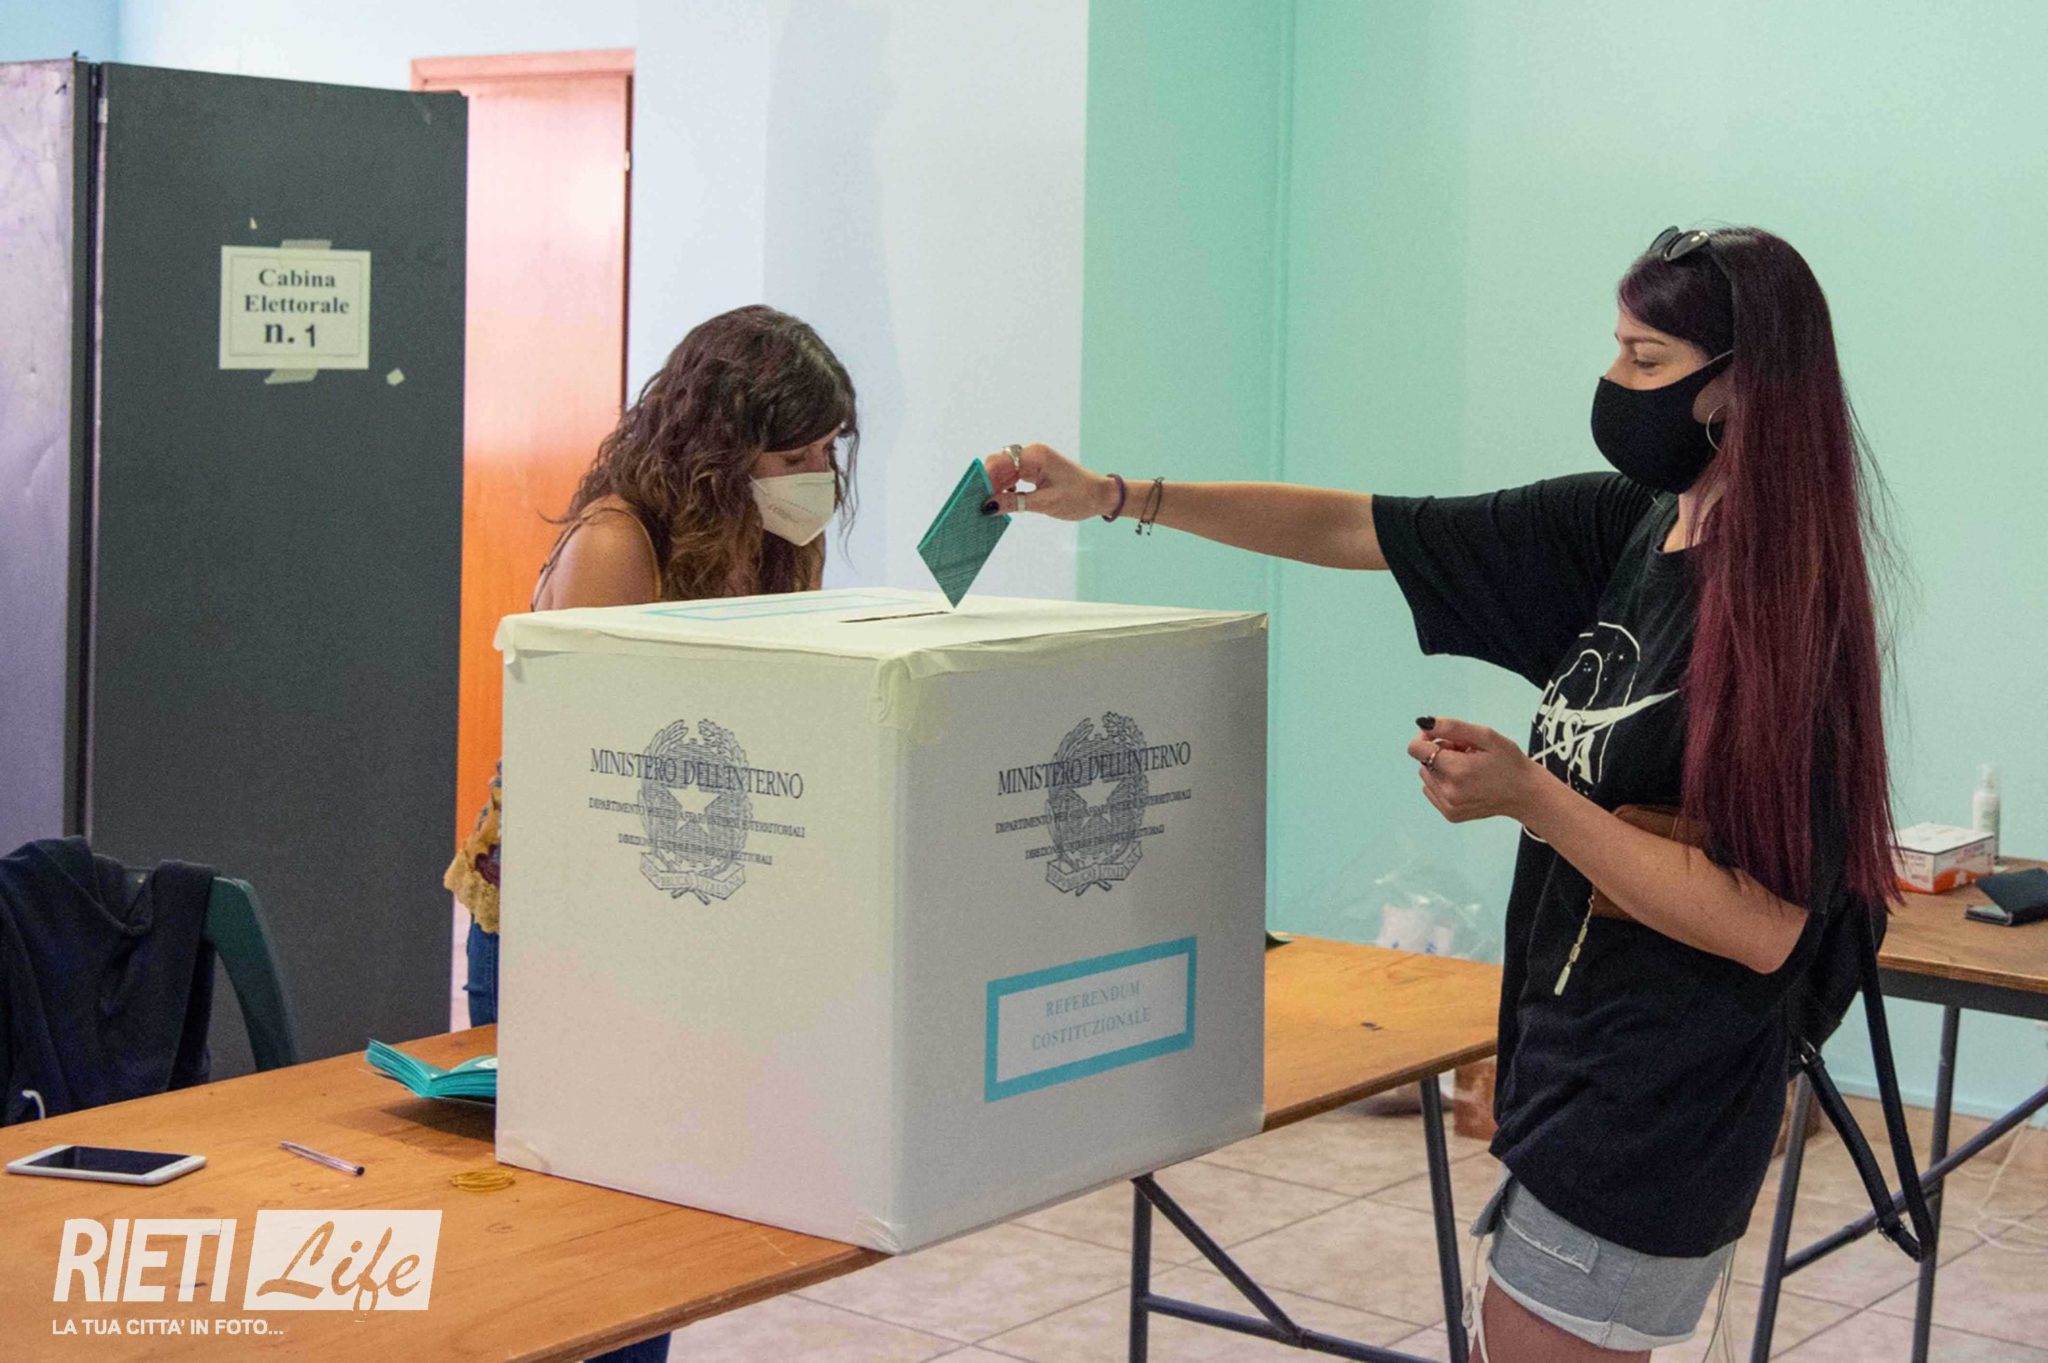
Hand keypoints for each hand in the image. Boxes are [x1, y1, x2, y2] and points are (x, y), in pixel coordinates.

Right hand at [981, 444, 1118, 520]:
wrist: (1101, 496)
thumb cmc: (1079, 497)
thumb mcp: (1045, 503)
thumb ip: (1014, 503)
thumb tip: (987, 506)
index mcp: (1035, 456)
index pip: (999, 462)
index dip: (984, 478)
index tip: (972, 496)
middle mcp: (1031, 454)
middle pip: (998, 466)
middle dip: (986, 484)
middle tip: (975, 505)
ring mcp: (1032, 462)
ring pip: (1003, 473)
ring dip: (994, 489)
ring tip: (985, 507)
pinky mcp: (1034, 471)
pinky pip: (1012, 478)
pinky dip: (1005, 490)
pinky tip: (1001, 503)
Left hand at [1406, 716, 1550, 824]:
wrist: (1525, 794)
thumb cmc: (1508, 761)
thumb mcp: (1486, 736)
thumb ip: (1452, 727)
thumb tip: (1424, 724)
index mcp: (1457, 770)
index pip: (1416, 749)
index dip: (1427, 737)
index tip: (1445, 737)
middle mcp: (1448, 792)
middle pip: (1423, 761)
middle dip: (1439, 752)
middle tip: (1466, 753)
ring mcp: (1448, 806)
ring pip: (1426, 776)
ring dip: (1441, 767)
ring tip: (1467, 767)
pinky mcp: (1450, 815)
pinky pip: (1432, 791)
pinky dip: (1443, 782)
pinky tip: (1465, 781)